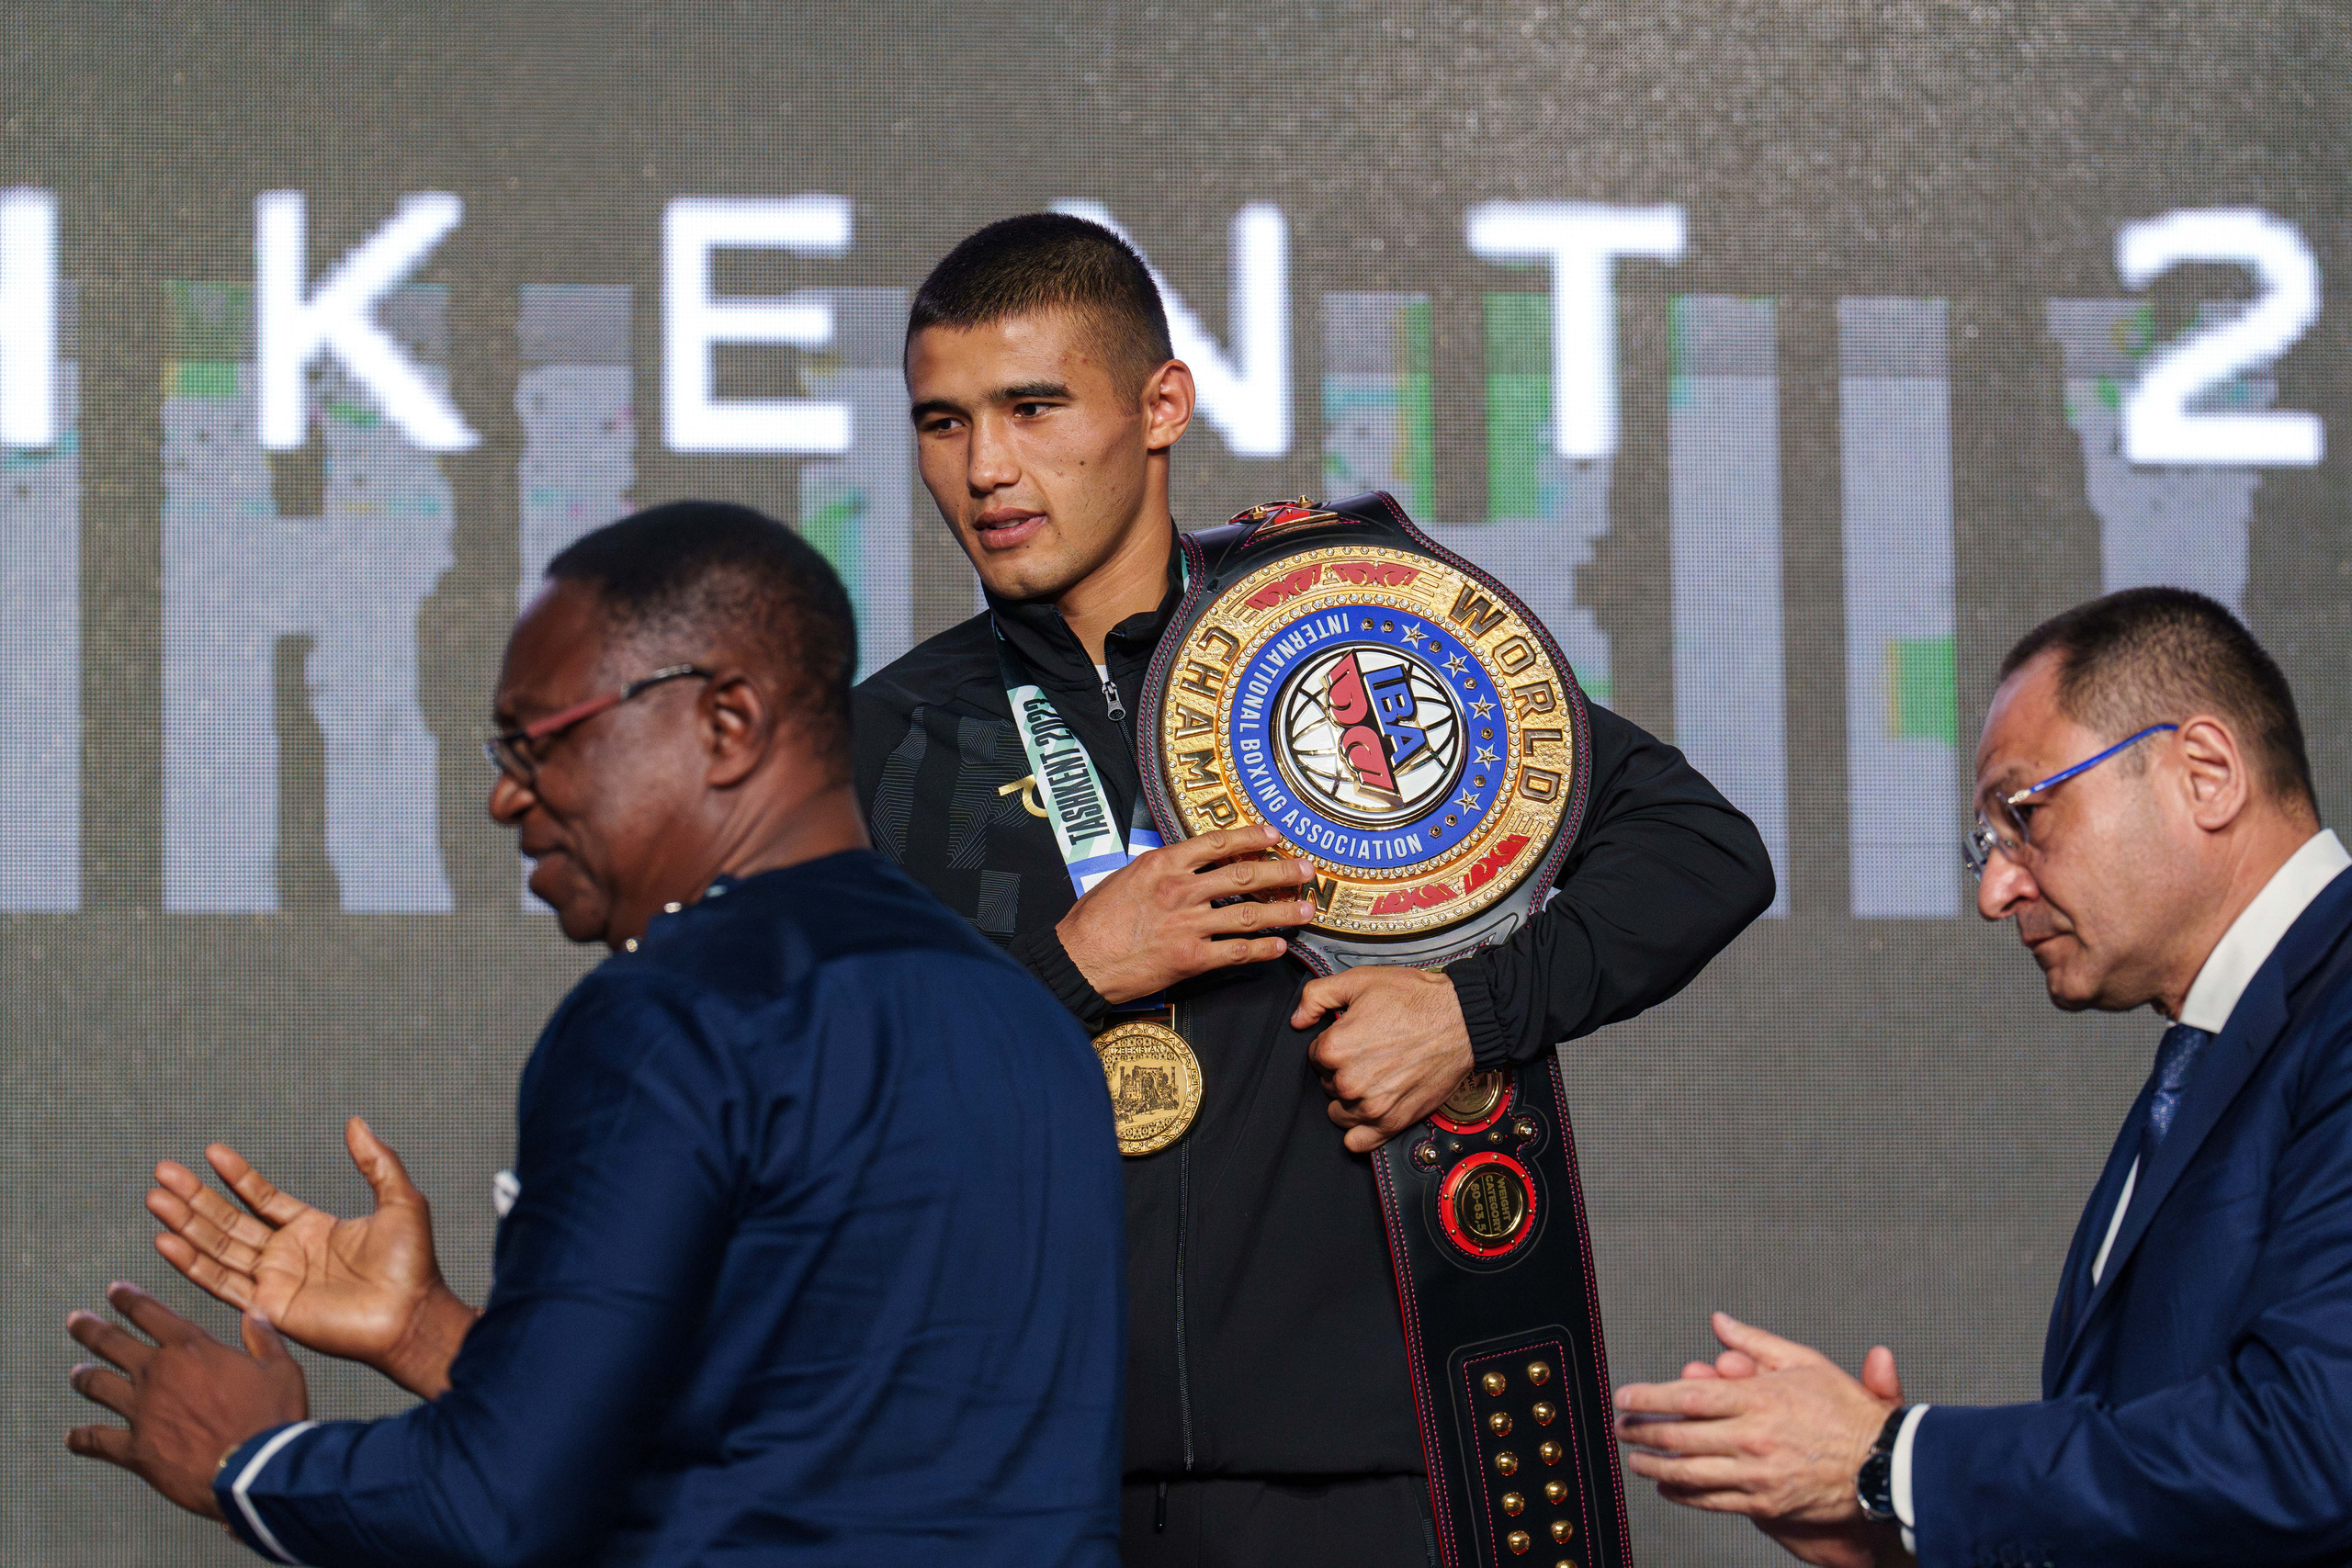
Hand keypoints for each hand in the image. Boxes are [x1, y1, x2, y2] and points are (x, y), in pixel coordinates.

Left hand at [65, 1282, 307, 1518]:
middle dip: (91, 1329)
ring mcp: (141, 1412)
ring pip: (98, 1386)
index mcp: (191, 1349)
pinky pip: (97, 1441)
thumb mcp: (281, 1370)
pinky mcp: (135, 1449)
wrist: (255, 1469)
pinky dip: (82, 1439)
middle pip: (112, 1343)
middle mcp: (158, 1373)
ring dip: (84, 1377)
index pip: (151, 1313)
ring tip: (76, 1373)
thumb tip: (255, 1314)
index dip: (130, 1299)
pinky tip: (72, 1438)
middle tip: (76, 1321)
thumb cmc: (271, 1418)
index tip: (115, 1291)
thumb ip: (264, 1340)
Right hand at [147, 1117, 477, 1398]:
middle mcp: (286, 1254)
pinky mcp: (267, 1307)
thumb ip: (376, 1161)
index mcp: (311, 1229)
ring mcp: (273, 1281)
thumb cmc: (412, 1265)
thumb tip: (355, 1122)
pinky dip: (192, 1264)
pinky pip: (221, 1282)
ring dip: (185, 1225)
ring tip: (155, 1199)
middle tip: (162, 1172)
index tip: (210, 1152)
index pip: (262, 1198)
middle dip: (195, 1197)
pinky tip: (167, 1242)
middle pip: (229, 1220)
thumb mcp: (400, 1200)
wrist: (411, 1315)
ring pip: (217, 1248)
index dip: (237, 1176)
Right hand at [1056, 824, 1315, 1004]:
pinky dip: (1262, 949)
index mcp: (1163, 864)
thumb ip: (1158, 870)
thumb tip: (1182, 864)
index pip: (1217, 843)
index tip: (1274, 834)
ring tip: (1306, 909)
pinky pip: (1237, 952)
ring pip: (1248, 914)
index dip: (1251, 837)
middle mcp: (1181, 890)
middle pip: (1244, 875)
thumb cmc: (1092, 921)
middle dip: (1281, 871)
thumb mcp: (1123, 877)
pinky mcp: (1191, 958)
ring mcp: (1188, 925)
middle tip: (1306, 869)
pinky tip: (1279, 947)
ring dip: (1283, 911)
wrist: (1078, 961)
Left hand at [1291, 965, 1472, 1152]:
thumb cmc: (1415, 999)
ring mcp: (1371, 1106)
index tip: (1353, 1038)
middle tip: (1369, 1054)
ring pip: (1339, 1112)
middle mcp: (1349, 1082)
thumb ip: (1317, 997)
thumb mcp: (1360, 981)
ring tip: (1374, 1079)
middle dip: (1342, 1070)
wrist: (1462, 1020)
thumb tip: (1298, 1020)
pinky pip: (1357, 1142)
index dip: (1333, 1044)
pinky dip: (1358, 1131)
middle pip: (1328, 1084)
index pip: (1315, 1056)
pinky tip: (1370, 1112)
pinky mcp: (1394, 1122)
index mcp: (1335, 1048)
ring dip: (1350, 1099)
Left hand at [1616, 1313, 1908, 1567]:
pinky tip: (1668, 1487)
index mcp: (1759, 1400)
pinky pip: (1712, 1501)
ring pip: (1689, 1473)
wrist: (1885, 1467)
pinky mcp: (1765, 1504)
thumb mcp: (1805, 1363)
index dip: (1650, 1397)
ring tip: (1636, 1458)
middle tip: (1622, 1426)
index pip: (1688, 1397)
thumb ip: (1756, 1342)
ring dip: (1654, 1466)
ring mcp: (1757, 1475)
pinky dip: (1683, 1495)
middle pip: (1680, 1436)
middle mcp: (1753, 1438)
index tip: (1627, 1395)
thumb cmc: (1848, 1414)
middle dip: (1642, 1431)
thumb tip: (1720, 1323)